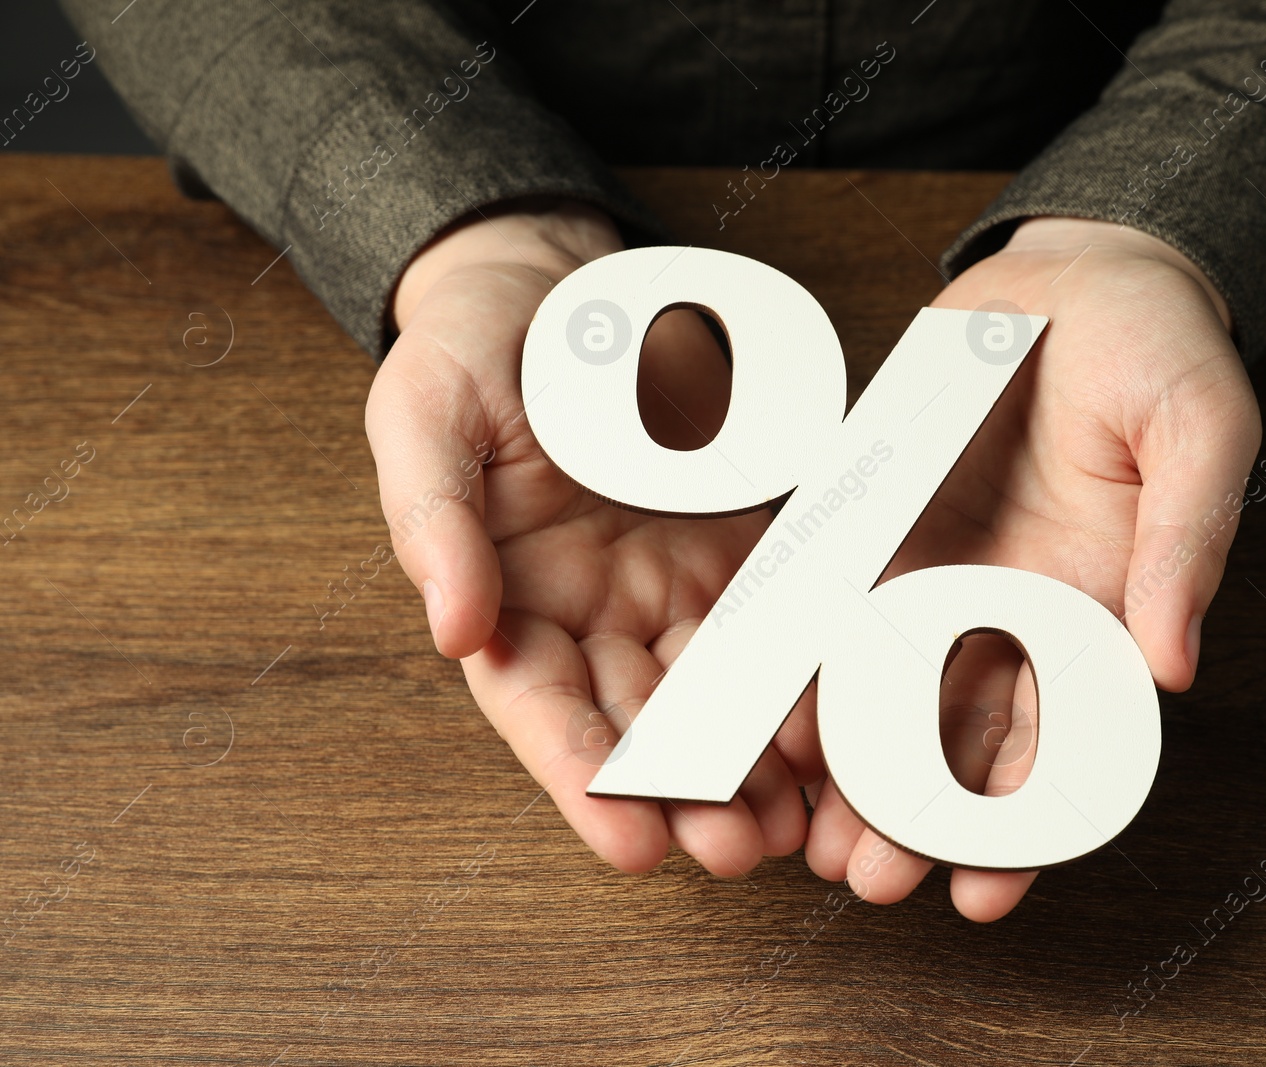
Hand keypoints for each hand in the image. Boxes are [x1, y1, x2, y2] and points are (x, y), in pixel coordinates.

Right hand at [366, 201, 819, 877]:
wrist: (562, 282)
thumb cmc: (475, 347)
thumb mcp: (427, 413)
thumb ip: (434, 518)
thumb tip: (452, 629)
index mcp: (509, 601)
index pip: (543, 712)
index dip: (581, 780)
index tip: (628, 842)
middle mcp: (592, 615)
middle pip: (639, 726)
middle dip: (686, 795)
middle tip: (738, 849)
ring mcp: (669, 589)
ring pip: (715, 696)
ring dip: (750, 764)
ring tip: (796, 821)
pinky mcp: (736, 553)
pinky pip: (773, 624)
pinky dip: (798, 680)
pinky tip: (833, 725)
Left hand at [804, 217, 1261, 920]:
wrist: (1078, 278)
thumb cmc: (1159, 349)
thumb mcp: (1199, 433)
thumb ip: (1188, 544)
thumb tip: (1176, 665)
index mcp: (1097, 605)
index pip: (1065, 739)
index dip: (1027, 821)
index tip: (984, 893)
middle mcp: (1013, 606)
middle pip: (962, 733)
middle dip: (918, 814)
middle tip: (868, 880)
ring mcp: (942, 568)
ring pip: (890, 687)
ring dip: (855, 764)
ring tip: (812, 834)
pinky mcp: (883, 522)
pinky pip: (838, 600)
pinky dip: (809, 661)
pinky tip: (775, 716)